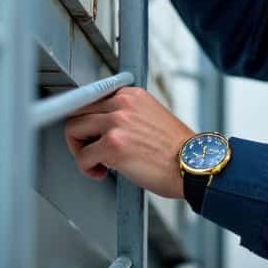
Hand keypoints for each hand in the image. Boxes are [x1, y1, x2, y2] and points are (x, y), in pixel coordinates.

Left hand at [63, 86, 195, 198]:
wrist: (193, 166)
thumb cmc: (175, 150)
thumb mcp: (150, 116)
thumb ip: (125, 113)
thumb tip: (99, 123)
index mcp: (130, 95)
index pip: (90, 98)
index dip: (87, 120)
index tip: (87, 133)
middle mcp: (122, 104)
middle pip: (77, 112)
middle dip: (79, 135)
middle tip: (91, 151)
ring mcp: (116, 123)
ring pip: (73, 131)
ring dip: (80, 151)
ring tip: (97, 163)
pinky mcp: (112, 146)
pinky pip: (82, 157)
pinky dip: (87, 168)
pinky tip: (102, 173)